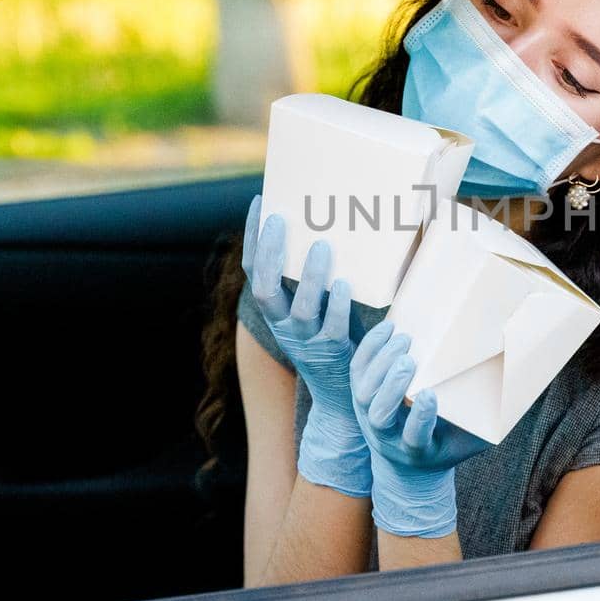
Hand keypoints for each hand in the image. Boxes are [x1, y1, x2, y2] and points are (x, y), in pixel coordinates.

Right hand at [242, 193, 367, 496]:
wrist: (340, 397)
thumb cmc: (332, 339)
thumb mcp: (313, 308)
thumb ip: (315, 277)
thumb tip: (333, 228)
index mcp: (275, 310)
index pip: (254, 270)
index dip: (253, 238)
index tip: (259, 203)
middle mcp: (284, 324)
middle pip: (265, 287)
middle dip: (270, 252)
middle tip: (280, 220)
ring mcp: (308, 340)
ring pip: (300, 307)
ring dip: (309, 276)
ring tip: (321, 246)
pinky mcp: (335, 351)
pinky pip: (334, 327)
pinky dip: (338, 305)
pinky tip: (346, 284)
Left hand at [350, 324, 490, 536]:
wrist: (407, 466)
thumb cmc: (448, 446)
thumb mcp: (469, 441)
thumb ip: (489, 421)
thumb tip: (520, 386)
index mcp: (418, 450)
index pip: (414, 437)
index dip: (420, 418)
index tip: (430, 396)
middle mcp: (388, 437)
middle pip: (380, 414)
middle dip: (391, 387)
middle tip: (408, 361)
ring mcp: (368, 418)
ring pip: (363, 393)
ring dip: (380, 365)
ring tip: (401, 340)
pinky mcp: (360, 397)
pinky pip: (357, 372)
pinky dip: (370, 350)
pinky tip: (387, 330)